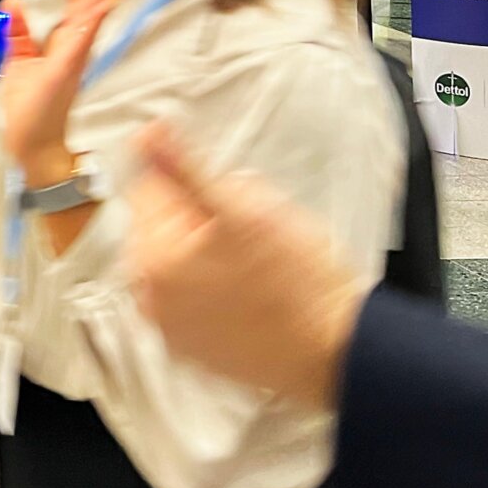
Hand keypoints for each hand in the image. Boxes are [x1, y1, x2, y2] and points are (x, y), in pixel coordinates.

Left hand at [0, 0, 118, 187]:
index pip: (72, 7)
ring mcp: (72, 62)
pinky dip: (90, 25)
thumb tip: (12, 3)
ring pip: (89, 19)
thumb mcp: (19, 62)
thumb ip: (19, 33)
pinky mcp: (65, 74)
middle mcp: (72, 51)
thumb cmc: (29, 110)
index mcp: (62, 47)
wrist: (31, 145)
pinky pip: (80, 46)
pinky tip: (99, 6)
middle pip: (87, 6)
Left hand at [125, 124, 365, 408]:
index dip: (195, 186)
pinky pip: (195, 301)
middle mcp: (147, 298)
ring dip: (208, 255)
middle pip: (163, 228)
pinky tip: (256, 297)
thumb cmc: (300, 282)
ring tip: (260, 270)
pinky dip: (216, 291)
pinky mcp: (196, 352)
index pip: (151, 189)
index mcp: (150, 259)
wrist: (341, 354)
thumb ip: (185, 168)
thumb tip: (146, 132)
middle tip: (254, 238)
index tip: (234, 201)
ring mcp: (170, 330)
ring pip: (181, 263)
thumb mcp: (245, 208)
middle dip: (201, 220)